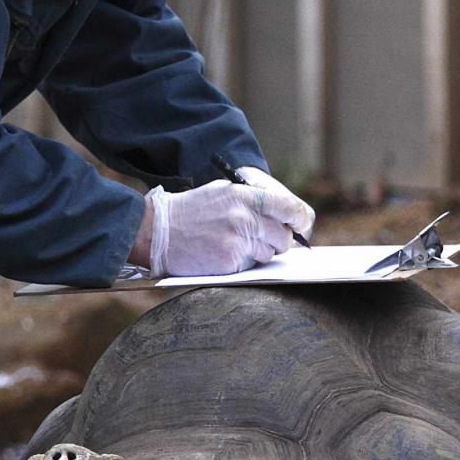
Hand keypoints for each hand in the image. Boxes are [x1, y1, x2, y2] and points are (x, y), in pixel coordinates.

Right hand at [144, 177, 309, 275]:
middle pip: (284, 237)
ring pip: (269, 254)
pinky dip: (242, 264)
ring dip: (258, 253)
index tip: (300, 225)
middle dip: (277, 240)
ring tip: (235, 244)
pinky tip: (224, 254)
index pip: (290, 208)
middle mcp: (245, 218)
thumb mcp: (223, 192)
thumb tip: (284, 214)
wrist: (159, 231)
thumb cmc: (193, 210)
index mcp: (245, 197)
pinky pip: (251, 267)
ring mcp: (237, 242)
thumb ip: (253, 200)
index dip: (300, 219)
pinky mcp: (229, 263)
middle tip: (261, 238)